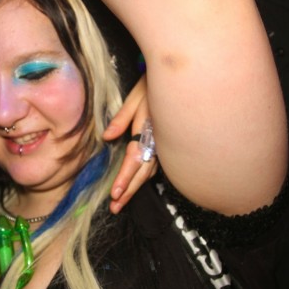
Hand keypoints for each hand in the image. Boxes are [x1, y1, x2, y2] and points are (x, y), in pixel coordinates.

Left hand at [103, 75, 157, 213]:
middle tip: (116, 209)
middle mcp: (158, 142)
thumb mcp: (137, 96)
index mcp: (149, 131)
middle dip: (129, 192)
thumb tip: (107, 137)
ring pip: (150, 172)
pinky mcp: (166, 144)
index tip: (115, 194)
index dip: (125, 178)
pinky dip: (144, 177)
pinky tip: (137, 184)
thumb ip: (122, 118)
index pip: (135, 159)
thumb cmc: (156, 84)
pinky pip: (155, 165)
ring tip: (122, 202)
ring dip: (136, 187)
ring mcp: (164, 145)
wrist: (182, 80)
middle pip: (142, 173)